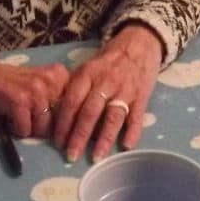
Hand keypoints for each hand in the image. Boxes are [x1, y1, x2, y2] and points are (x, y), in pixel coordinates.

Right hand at [0, 59, 70, 137]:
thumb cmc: (13, 86)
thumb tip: (73, 126)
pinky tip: (10, 119)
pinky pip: (25, 130)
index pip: (74, 107)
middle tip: (31, 121)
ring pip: (43, 128)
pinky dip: (17, 130)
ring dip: (30, 130)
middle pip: (60, 121)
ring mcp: (36, 89)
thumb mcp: (41, 86)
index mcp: (60, 74)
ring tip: (20, 118)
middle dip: (46, 128)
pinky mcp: (19, 100)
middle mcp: (51, 79)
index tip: (53, 126)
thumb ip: (58, 98)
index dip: (64, 122)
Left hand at [52, 23, 162, 162]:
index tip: (57, 142)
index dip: (64, 123)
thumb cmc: (108, 60)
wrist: (139, 42)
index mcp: (88, 74)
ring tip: (96, 157)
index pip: (72, 101)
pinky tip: (126, 146)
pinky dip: (132, 131)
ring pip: (112, 117)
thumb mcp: (88, 67)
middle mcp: (105, 82)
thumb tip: (58, 116)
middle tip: (71, 156)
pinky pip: (136, 116)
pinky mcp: (142, 96)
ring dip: (104, 139)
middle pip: (90, 112)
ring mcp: (125, 90)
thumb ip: (76, 88)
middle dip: (79, 136)